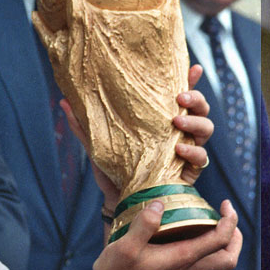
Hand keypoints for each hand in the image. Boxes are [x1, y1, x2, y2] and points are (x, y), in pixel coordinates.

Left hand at [60, 66, 213, 207]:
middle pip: (201, 109)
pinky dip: (194, 152)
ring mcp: (188, 150)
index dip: (190, 80)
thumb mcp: (98, 145)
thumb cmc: (115, 171)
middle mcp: (180, 132)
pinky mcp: (190, 171)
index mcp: (162, 120)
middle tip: (180, 98)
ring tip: (177, 123)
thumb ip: (85, 125)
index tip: (193, 67)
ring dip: (196, 123)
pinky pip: (201, 158)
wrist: (121, 203)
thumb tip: (64, 100)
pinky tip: (179, 150)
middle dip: (196, 99)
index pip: (181, 96)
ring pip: (206, 129)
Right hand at [92, 198, 241, 269]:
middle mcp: (188, 269)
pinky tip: (194, 242)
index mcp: (182, 258)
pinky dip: (210, 255)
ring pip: (220, 267)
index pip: (220, 240)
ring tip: (217, 228)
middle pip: (229, 259)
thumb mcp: (125, 246)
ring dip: (226, 248)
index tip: (224, 203)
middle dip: (236, 237)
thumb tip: (160, 204)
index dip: (230, 220)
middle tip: (227, 217)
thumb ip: (143, 225)